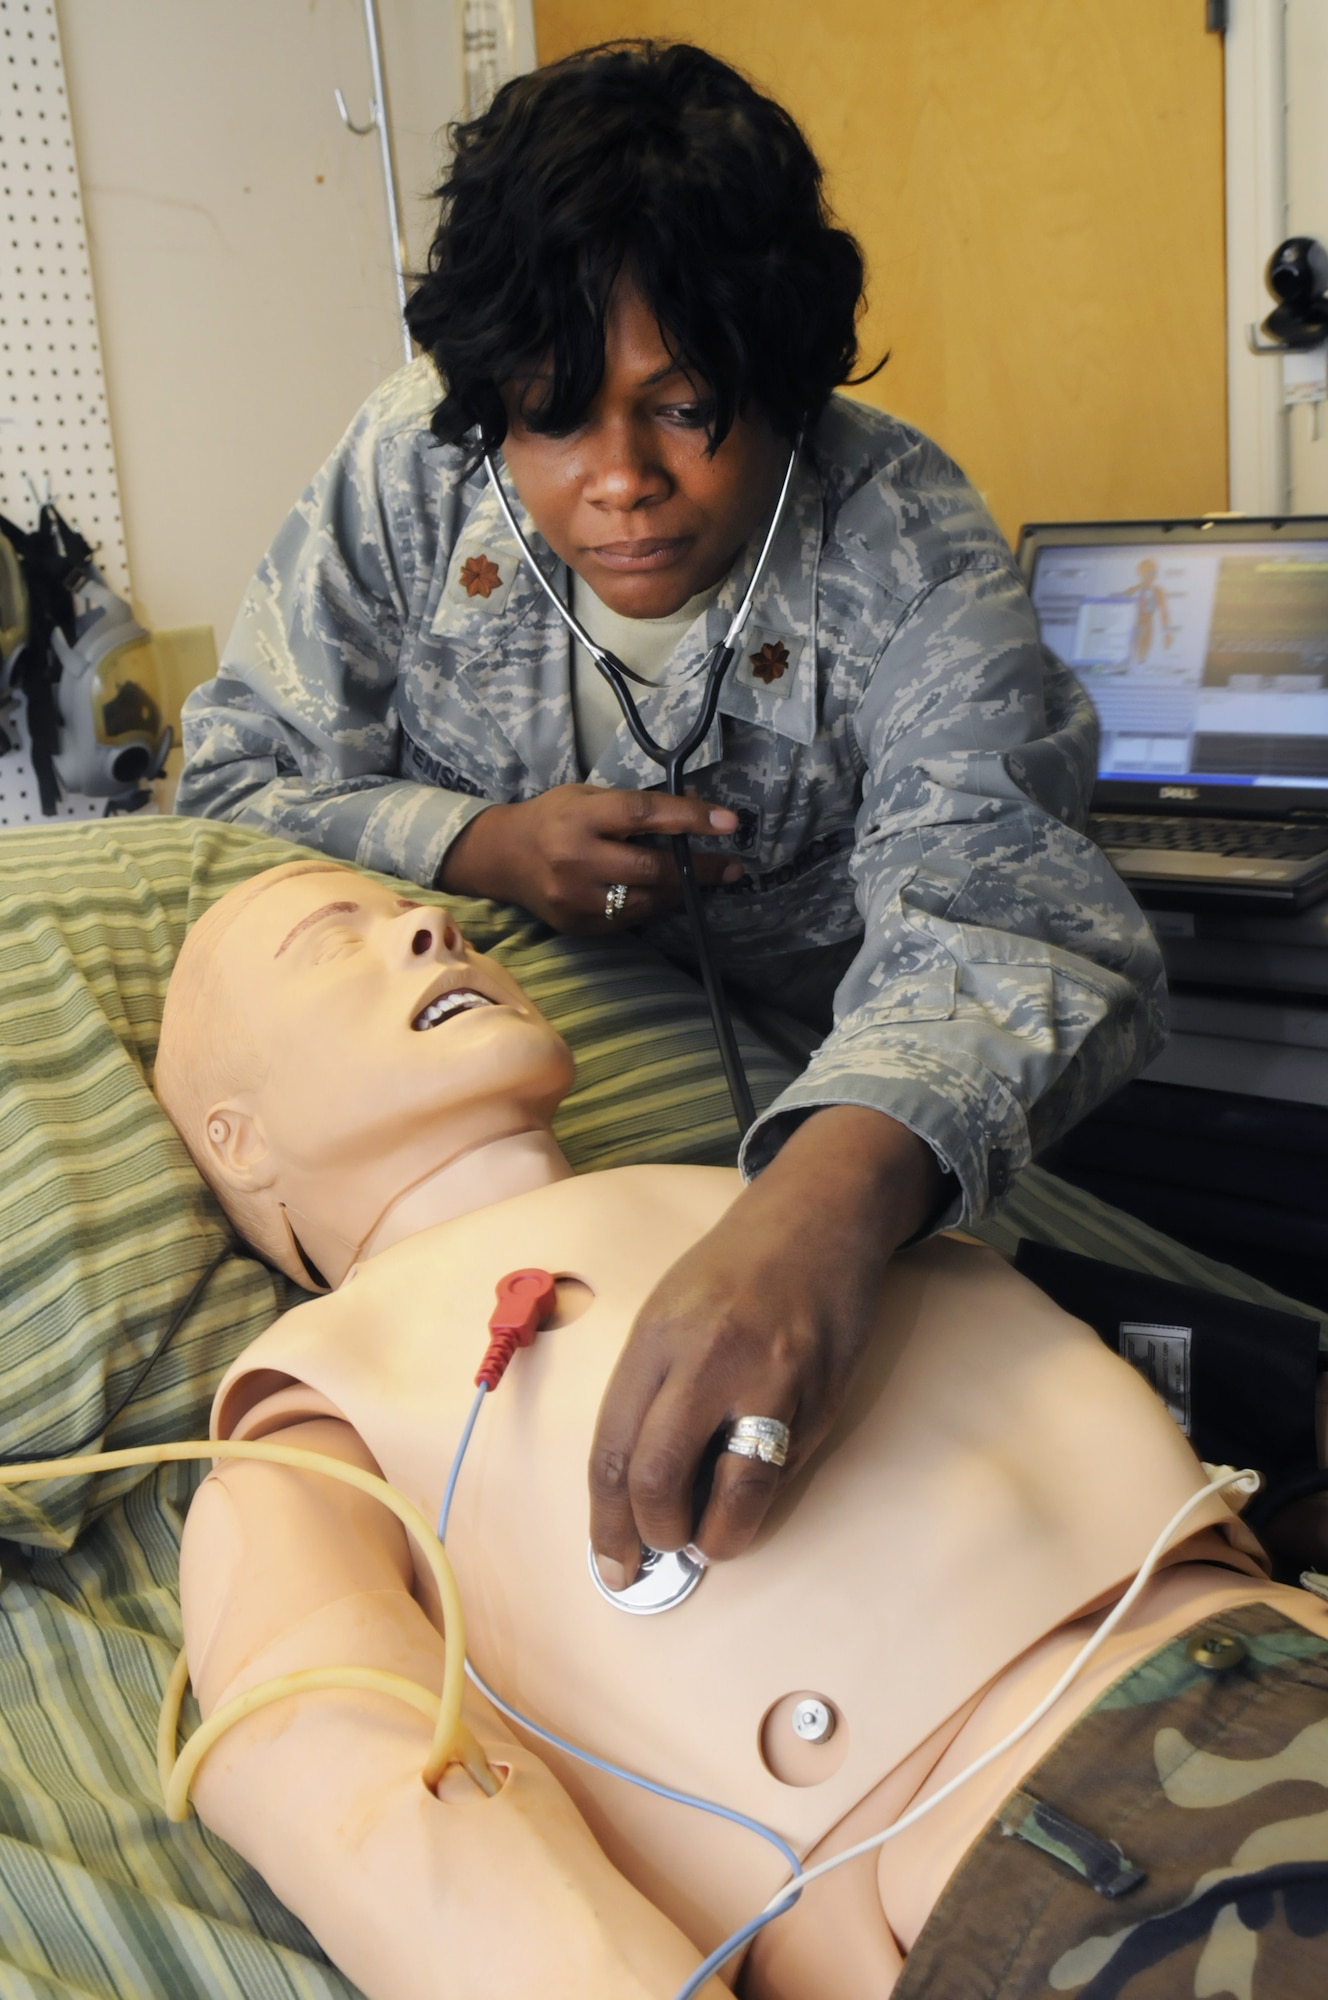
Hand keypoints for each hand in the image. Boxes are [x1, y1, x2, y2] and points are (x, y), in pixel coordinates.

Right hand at [438, 785, 740, 932]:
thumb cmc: (554, 818)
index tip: (729, 822)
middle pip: (650, 868)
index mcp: (580, 816)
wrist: (502, 857)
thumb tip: (696, 806)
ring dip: (680, 891)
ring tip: (703, 882)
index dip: (690, 818)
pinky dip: (654, 906)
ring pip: (645, 901)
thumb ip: (637, 804)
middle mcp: (576, 859)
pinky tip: (666, 895)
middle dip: (698, 868)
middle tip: (732, 866)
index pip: (644, 814)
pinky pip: (629, 919)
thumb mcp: (590, 796)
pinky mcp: (577, 925)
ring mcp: (575, 898)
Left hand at [588, 1107, 944, 1581]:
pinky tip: (751, 1495)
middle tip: (662, 1549)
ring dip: (717, 1538)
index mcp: (655, 1338)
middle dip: (655, 1535)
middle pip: (658, 1478)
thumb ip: (652, 1390)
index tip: (610, 1563)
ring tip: (711, 1539)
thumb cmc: (735, 1268)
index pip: (612, 1451)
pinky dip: (763, 1499)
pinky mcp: (823, 1393)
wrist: (818, 1215)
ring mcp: (771, 1377)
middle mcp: (707, 1358)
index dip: (606, 1522)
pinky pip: (786, 1469)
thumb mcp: (669, 1312)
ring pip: (734, 1493)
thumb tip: (639, 1489)